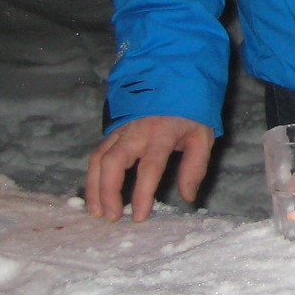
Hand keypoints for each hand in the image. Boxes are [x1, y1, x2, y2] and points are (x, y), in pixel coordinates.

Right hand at [84, 115, 215, 220]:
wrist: (176, 78)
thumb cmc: (190, 111)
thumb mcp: (202, 136)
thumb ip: (195, 166)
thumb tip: (187, 197)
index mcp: (162, 134)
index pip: (149, 167)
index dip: (142, 194)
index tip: (139, 216)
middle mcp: (137, 132)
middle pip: (114, 162)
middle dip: (108, 192)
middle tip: (112, 216)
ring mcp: (121, 130)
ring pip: (98, 158)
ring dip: (94, 187)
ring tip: (97, 212)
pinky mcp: (113, 130)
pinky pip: (97, 153)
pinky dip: (92, 175)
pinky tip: (94, 193)